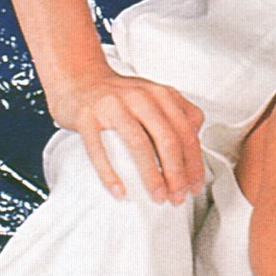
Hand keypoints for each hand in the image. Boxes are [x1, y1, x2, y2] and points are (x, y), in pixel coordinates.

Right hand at [48, 65, 204, 203]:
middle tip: (177, 196)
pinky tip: (120, 191)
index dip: (194, 162)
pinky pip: (99, 149)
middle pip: (167, 139)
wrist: (79, 79)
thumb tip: (196, 147)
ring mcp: (112, 106)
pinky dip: (110, 174)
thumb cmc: (121, 96)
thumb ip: (179, 115)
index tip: (194, 186)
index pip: (186, 132)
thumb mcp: (155, 97)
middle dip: (176, 173)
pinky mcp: (87, 117)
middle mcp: (140, 97)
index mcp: (161, 94)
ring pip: (139, 144)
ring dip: (151, 175)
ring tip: (157, 196)